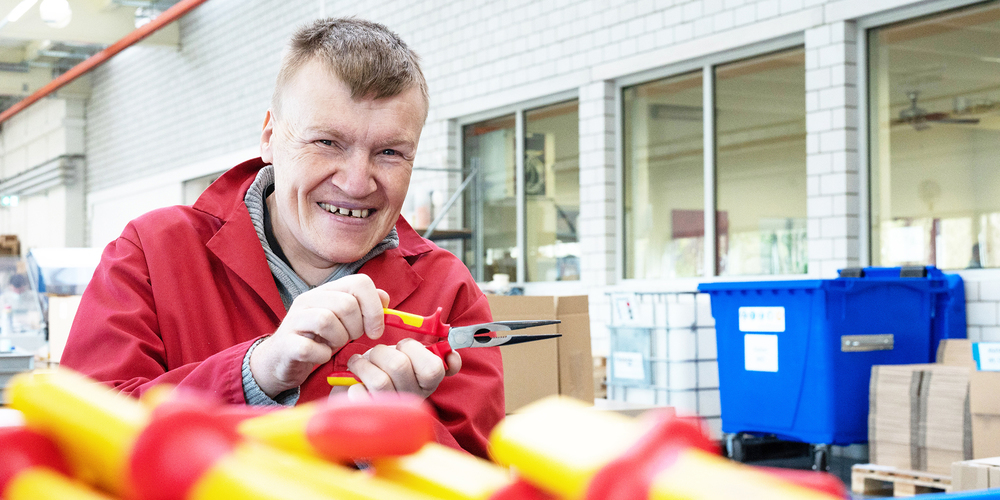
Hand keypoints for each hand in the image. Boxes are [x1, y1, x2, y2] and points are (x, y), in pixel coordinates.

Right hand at [249, 274, 387, 397]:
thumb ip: (364, 307)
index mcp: (327, 290)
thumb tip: (385, 298)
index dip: (375, 307)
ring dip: (339, 339)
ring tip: (335, 345)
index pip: (360, 282)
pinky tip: (321, 356)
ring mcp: (294, 320)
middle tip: (351, 338)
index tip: (376, 329)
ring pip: (327, 321)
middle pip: (347, 304)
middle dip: (357, 327)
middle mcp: (308, 299)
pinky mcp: (286, 343)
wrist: (280, 360)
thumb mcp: (344, 321)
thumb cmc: (317, 340)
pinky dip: (322, 355)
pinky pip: (310, 348)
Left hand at [340, 339, 462, 399]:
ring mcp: (393, 411)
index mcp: (427, 383)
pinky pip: (360, 394)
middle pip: (399, 366)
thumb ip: (426, 352)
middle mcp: (413, 399)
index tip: (404, 346)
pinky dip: (355, 384)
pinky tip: (356, 382)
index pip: (433, 368)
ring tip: (358, 363)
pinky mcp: (371, 417)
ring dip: (363, 365)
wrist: (362, 390)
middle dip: (381, 352)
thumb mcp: (408, 357)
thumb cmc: (387, 368)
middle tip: (375, 353)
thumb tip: (450, 353)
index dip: (416, 350)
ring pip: (379, 380)